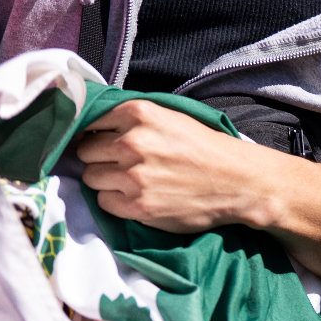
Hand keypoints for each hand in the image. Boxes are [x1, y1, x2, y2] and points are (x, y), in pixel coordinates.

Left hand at [74, 99, 320, 286]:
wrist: (236, 182)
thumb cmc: (204, 147)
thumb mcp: (170, 116)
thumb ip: (133, 117)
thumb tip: (92, 122)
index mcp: (140, 113)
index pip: (90, 120)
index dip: (93, 132)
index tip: (99, 140)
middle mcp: (132, 142)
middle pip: (85, 150)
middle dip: (97, 157)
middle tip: (117, 163)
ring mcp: (133, 176)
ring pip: (90, 177)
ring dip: (104, 179)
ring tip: (127, 180)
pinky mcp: (137, 206)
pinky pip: (103, 202)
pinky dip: (114, 200)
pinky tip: (134, 196)